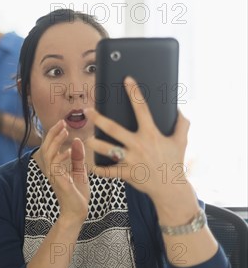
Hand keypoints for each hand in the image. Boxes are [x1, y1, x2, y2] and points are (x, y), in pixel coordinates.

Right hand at [35, 120, 89, 224]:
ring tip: (65, 132)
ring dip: (56, 141)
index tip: (62, 123)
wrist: (77, 213)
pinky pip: (55, 166)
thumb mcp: (79, 171)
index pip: (50, 146)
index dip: (54, 134)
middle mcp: (51, 169)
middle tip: (62, 122)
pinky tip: (69, 150)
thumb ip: (77, 157)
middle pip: (46, 146)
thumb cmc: (77, 194)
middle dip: (53, 133)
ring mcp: (54, 175)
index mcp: (55, 166)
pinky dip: (61, 157)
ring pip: (48, 153)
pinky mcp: (59, 182)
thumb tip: (77, 141)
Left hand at [84, 76, 199, 222]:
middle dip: (98, 119)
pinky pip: (108, 172)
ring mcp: (131, 160)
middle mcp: (139, 145)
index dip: (134, 93)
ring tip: (86, 139)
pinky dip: (99, 169)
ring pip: (107, 150)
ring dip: (94, 144)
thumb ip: (182, 123)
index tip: (127, 79)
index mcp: (151, 134)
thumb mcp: (181, 141)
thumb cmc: (174, 162)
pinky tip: (91, 166)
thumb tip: (177, 107)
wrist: (171, 188)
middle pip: (114, 129)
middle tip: (87, 110)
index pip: (142, 109)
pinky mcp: (127, 174)